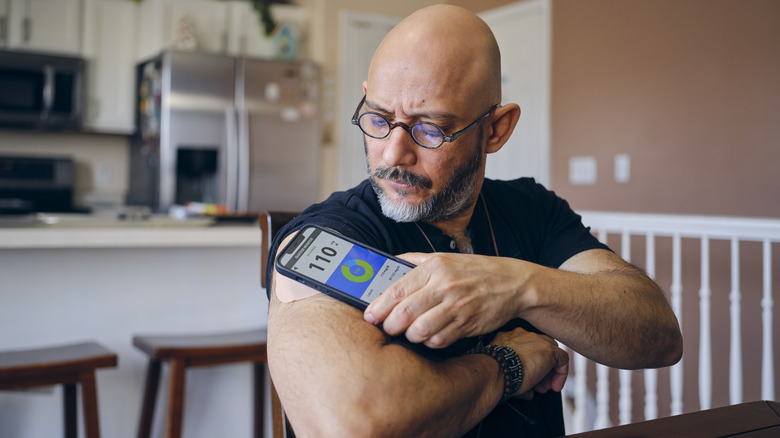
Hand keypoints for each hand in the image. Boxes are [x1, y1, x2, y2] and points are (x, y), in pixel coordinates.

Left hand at [364, 252, 533, 347]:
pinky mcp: (468, 324)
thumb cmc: (476, 271)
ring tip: (409, 333)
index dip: (379, 306)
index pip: (397, 290)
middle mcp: (444, 286)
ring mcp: (457, 306)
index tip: (370, 316)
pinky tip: (430, 336)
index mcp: (434, 268)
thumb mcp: (445, 258)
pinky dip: (430, 342)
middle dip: (390, 325)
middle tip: (387, 328)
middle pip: (405, 313)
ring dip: (410, 336)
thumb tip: (390, 261)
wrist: (513, 283)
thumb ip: (415, 260)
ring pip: (420, 330)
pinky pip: (439, 340)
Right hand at [492, 328, 568, 397]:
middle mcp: (523, 335)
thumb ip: (516, 376)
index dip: (530, 364)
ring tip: (545, 388)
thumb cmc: (495, 372)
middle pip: (539, 348)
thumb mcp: (503, 370)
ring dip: (549, 371)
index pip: (526, 348)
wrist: (496, 370)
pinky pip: (562, 359)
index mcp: (509, 338)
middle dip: (540, 367)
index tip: (528, 379)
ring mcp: (537, 340)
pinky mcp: (549, 350)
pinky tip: (555, 386)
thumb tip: (528, 392)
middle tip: (537, 384)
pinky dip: (561, 373)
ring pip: (551, 352)